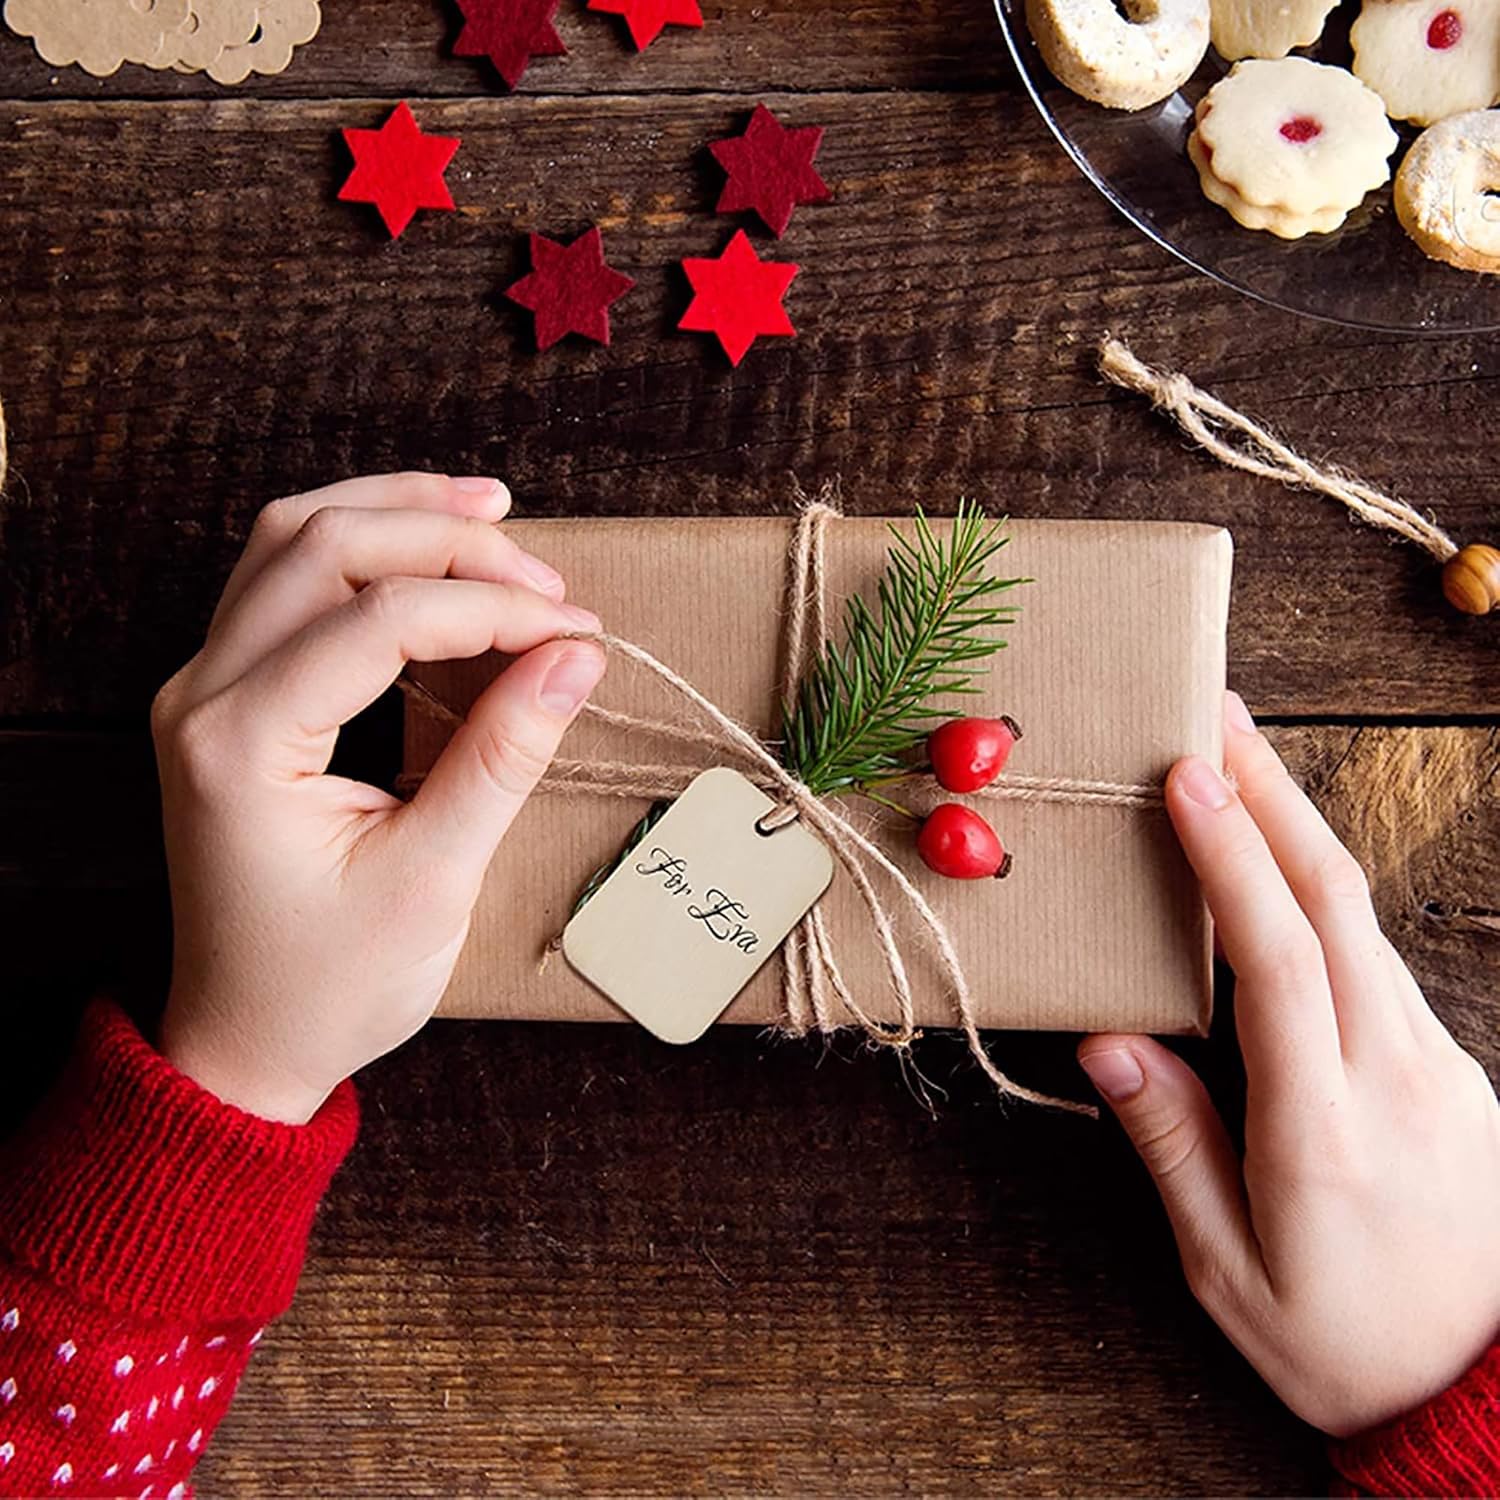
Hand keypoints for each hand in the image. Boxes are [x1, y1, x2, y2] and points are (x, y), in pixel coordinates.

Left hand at [152, 473, 605, 1124]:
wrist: (244, 1042)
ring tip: (492, 512)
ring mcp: (203, 689)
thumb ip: (503, 757)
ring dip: (395, 514)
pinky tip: (426, 547)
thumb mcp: (433, 879)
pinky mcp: (226, 696)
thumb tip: (575, 661)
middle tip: (547, 580)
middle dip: (448, 543)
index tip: (576, 633)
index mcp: (242, 745)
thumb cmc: (329, 984)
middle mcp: (203, 696)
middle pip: (323, 546)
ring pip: (291, 539)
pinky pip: (281, 579)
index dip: (492, 609)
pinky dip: (361, 546)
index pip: (379, 620)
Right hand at [1078, 692, 1499, 1437]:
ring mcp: (1437, 1065)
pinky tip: (1282, 860)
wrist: (1487, 1396)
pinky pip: (1378, 953)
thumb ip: (1173, 1148)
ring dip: (1298, 824)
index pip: (1279, 962)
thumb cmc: (1344, 1345)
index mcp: (1326, 1131)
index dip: (1231, 859)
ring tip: (1237, 759)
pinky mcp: (1449, 1067)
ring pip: (1364, 917)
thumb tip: (1112, 1039)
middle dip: (1271, 794)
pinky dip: (1322, 885)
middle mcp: (1395, 1077)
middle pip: (1336, 903)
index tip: (1188, 777)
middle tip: (1214, 714)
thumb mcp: (1230, 1275)